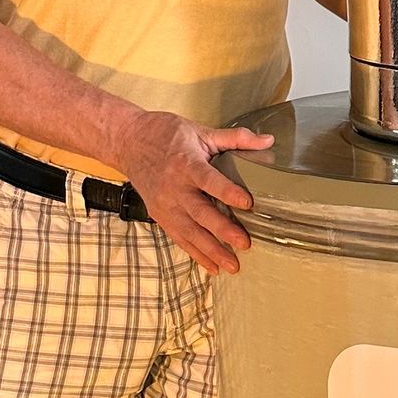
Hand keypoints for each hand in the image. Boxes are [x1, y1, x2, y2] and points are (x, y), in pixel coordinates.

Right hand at [121, 110, 273, 274]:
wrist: (129, 141)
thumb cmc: (166, 135)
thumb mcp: (200, 131)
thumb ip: (235, 138)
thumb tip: (268, 141)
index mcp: (186, 163)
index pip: (209, 179)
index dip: (227, 191)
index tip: (248, 202)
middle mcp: (174, 187)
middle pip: (200, 212)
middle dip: (222, 230)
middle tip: (245, 243)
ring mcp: (165, 204)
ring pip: (190, 231)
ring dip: (211, 250)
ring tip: (232, 265)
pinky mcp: (159, 215)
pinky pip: (179, 238)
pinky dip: (196, 254)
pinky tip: (213, 266)